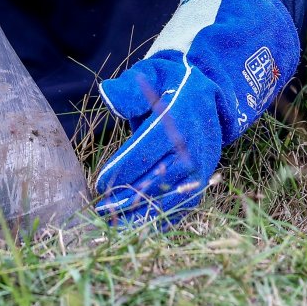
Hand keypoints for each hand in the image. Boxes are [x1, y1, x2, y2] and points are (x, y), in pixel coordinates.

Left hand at [93, 0, 298, 225]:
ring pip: (176, 195)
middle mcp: (197, 141)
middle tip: (103, 210)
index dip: (127, 166)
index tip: (101, 183)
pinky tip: (139, 231)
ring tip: (115, 226)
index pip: (153, 145)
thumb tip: (110, 95)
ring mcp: (204, 162)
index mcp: (182, 113)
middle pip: (163, 175)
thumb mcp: (149, 74)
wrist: (205, 93)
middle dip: (131, 196)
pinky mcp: (204, 178)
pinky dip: (165, 221)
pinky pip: (186, 205)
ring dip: (145, 215)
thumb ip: (130, 86)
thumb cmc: (168, 84)